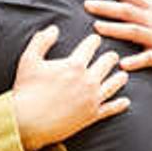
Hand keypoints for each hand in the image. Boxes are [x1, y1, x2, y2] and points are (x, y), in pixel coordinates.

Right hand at [12, 26, 129, 150]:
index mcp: (74, 65)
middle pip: (107, 63)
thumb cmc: (26, 90)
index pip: (90, 46)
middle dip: (110, 57)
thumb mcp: (29, 60)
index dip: (94, 41)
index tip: (96, 39)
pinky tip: (125, 101)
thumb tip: (54, 28)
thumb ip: (42, 41)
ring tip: (123, 75)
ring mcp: (92, 99)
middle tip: (113, 56)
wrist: (27, 122)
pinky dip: (119, 104)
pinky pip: (111, 108)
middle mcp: (88, 80)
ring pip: (113, 84)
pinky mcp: (92, 115)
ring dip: (120, 78)